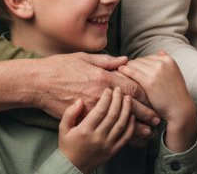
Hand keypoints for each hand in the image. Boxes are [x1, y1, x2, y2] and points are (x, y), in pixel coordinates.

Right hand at [35, 53, 158, 136]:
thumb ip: (106, 60)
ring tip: (148, 133)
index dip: (145, 96)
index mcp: (102, 77)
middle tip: (157, 119)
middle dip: (145, 113)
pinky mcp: (83, 120)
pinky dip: (118, 135)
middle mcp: (100, 95)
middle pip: (129, 107)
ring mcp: (92, 109)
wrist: (39, 83)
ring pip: (119, 122)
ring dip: (136, 128)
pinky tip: (127, 139)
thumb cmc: (59, 67)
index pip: (131, 88)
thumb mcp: (84, 58)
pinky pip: (105, 130)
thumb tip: (125, 60)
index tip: (154, 100)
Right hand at [58, 88, 133, 172]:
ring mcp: (107, 145)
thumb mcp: (63, 128)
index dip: (106, 98)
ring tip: (128, 98)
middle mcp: (98, 138)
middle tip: (119, 90)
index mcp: (85, 130)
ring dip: (127, 109)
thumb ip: (70, 113)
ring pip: (121, 124)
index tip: (108, 90)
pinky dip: (131, 125)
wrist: (73, 166)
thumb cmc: (67, 145)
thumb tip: (80, 100)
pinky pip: (126, 137)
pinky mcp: (113, 151)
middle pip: (113, 115)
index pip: (100, 110)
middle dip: (118, 100)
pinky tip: (131, 116)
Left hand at [118, 51, 196, 152]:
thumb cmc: (175, 94)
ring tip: (120, 72)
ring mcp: (156, 72)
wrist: (180, 109)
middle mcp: (163, 63)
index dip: (140, 65)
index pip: (147, 58)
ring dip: (128, 68)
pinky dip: (124, 70)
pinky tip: (120, 71)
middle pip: (140, 60)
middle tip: (125, 72)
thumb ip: (166, 61)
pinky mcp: (149, 82)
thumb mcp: (175, 73)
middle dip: (133, 66)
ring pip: (135, 64)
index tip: (135, 71)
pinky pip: (132, 71)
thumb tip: (159, 51)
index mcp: (168, 60)